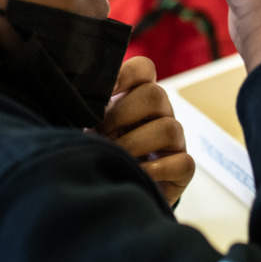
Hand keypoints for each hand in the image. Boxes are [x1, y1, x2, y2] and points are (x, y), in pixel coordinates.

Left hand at [92, 57, 194, 206]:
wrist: (116, 192)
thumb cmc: (101, 154)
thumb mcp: (90, 129)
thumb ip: (87, 112)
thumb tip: (77, 103)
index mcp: (138, 96)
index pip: (143, 69)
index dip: (125, 75)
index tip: (101, 94)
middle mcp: (160, 113)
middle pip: (155, 95)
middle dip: (122, 116)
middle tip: (101, 134)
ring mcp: (175, 139)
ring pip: (169, 127)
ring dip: (135, 144)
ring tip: (115, 157)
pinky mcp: (183, 168)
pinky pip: (182, 162)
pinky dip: (156, 170)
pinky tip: (135, 174)